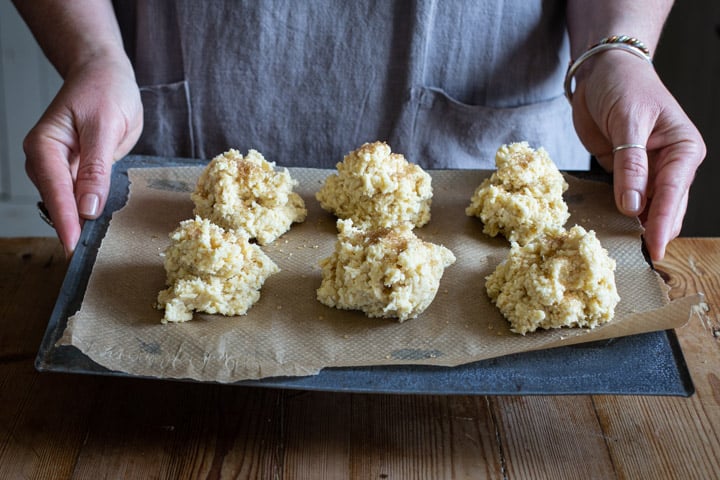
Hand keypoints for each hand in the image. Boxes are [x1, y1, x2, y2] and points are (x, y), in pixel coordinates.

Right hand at [23, 56, 142, 256]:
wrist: (105, 74)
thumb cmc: (103, 90)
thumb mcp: (105, 125)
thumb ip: (97, 167)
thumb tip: (88, 206)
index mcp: (45, 145)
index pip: (55, 190)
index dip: (65, 219)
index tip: (72, 245)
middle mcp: (47, 159)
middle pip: (57, 201)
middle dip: (71, 227)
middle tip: (86, 256)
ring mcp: (61, 167)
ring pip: (68, 203)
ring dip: (81, 221)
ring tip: (95, 246)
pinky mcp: (77, 171)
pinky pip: (81, 196)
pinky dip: (90, 210)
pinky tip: (101, 225)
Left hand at [570, 51, 705, 260]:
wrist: (601, 72)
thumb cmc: (623, 85)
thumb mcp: (627, 120)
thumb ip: (630, 162)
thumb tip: (633, 204)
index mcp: (683, 148)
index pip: (673, 193)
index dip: (662, 223)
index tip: (653, 248)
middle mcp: (671, 163)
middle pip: (666, 208)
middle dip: (653, 232)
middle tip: (637, 260)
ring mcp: (648, 171)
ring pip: (647, 209)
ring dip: (636, 227)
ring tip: (623, 252)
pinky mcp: (626, 174)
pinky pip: (626, 201)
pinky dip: (620, 216)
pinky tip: (612, 231)